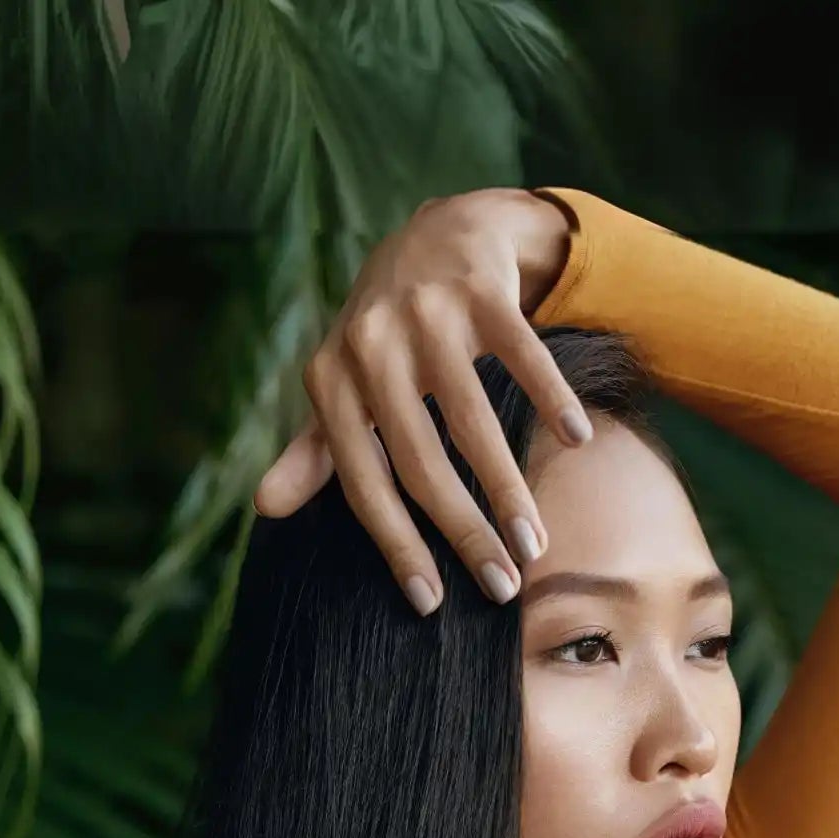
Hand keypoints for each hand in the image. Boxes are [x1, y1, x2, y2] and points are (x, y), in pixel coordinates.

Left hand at [250, 187, 591, 615]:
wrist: (437, 233)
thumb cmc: (387, 334)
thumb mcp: (343, 385)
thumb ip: (313, 450)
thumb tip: (263, 509)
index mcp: (332, 382)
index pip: (365, 483)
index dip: (398, 546)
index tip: (432, 603)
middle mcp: (371, 347)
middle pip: (421, 463)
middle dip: (464, 533)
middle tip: (502, 586)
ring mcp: (425, 314)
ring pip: (471, 421)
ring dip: (508, 489)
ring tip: (536, 543)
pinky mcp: (478, 288)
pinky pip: (521, 355)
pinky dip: (550, 399)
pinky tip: (575, 442)